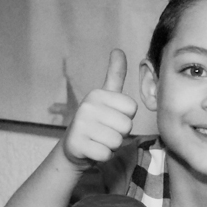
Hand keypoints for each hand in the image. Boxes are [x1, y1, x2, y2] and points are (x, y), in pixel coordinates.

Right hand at [61, 49, 137, 168]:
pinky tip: (93, 150)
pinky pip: (106, 154)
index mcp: (97, 94)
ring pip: (117, 141)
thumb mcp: (105, 98)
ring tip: (99, 140)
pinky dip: (103, 156)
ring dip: (112, 145)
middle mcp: (87, 106)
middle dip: (120, 133)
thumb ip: (115, 75)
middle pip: (126, 125)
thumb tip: (118, 50)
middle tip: (105, 131)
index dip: (125, 117)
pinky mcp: (77, 145)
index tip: (111, 117)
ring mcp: (80, 125)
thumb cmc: (96, 122)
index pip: (132, 109)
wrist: (74, 148)